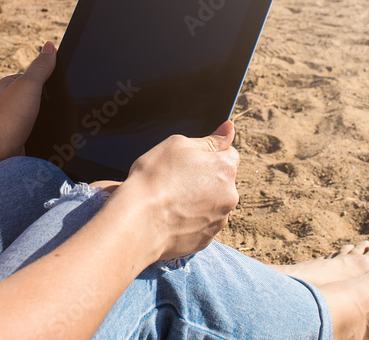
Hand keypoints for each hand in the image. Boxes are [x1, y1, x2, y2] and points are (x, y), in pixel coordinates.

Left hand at [0, 42, 55, 165]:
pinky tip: (51, 136)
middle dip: (52, 101)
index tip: (66, 85)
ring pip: (40, 115)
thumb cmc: (8, 117)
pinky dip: (45, 133)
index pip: (38, 76)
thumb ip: (41, 67)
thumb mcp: (28, 85)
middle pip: (40, 96)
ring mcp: (15, 120)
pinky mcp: (19, 138)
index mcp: (11, 84)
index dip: (53, 79)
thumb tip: (50, 45)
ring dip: (50, 119)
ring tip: (60, 123)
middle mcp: (12, 101)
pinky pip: (38, 132)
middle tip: (65, 107)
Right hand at [115, 121, 238, 260]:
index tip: (189, 160)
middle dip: (205, 179)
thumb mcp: (178, 144)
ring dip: (199, 200)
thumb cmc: (155, 177)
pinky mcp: (205, 240)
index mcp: (225, 168)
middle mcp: (230, 196)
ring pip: (213, 204)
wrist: (138, 221)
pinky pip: (201, 225)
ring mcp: (218, 220)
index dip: (208, 155)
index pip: (229, 154)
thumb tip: (229, 129)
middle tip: (176, 180)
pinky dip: (190, 220)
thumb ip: (209, 139)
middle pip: (222, 181)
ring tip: (171, 201)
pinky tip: (170, 217)